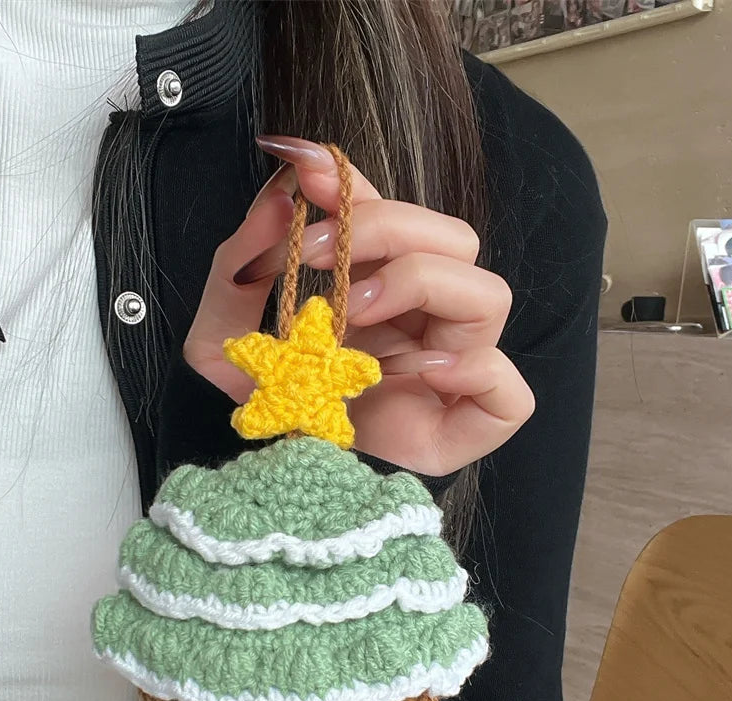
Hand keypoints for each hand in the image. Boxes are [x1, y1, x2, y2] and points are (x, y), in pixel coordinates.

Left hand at [183, 136, 533, 477]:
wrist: (277, 497)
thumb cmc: (261, 417)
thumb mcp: (222, 341)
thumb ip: (237, 269)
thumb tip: (275, 201)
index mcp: (377, 294)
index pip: (390, 219)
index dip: (358, 187)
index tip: (305, 172)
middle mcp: (422, 324)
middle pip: (452, 241)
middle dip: (386, 229)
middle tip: (313, 255)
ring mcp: (453, 371)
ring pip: (490, 296)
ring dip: (423, 285)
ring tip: (356, 313)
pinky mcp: (470, 426)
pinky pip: (509, 390)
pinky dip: (475, 369)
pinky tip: (417, 374)